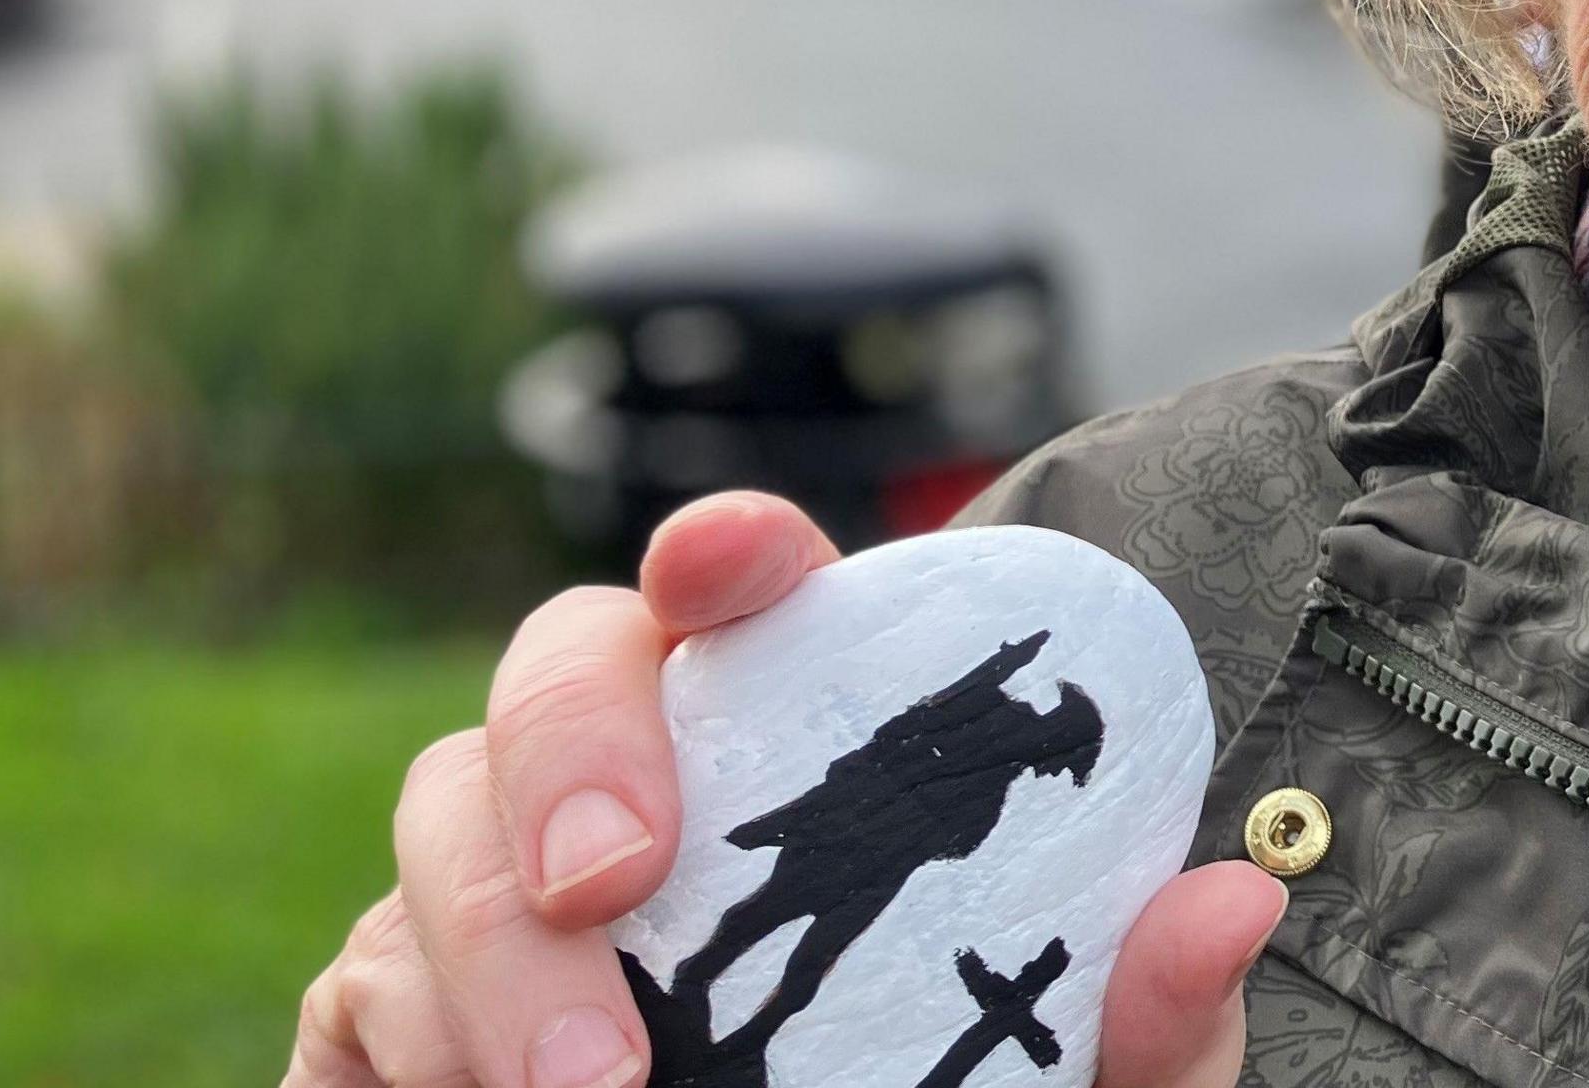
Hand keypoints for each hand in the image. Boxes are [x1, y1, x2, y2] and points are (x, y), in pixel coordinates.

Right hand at [289, 492, 1284, 1087]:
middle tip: (621, 886)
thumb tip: (1233, 903)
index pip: (756, 595)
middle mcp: (632, 781)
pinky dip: (410, 1047)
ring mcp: (492, 889)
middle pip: (555, 672)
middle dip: (571, 754)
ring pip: (432, 837)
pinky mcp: (388, 1016)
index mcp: (796, 746)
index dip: (734, 553)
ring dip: (493, 951)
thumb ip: (1148, 1009)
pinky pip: (355, 994)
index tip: (736, 565)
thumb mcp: (1082, 1084)